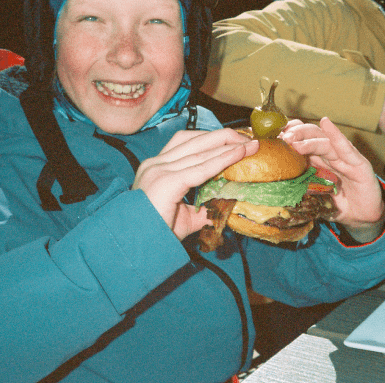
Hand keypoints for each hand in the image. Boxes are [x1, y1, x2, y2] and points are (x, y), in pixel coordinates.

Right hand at [132, 129, 258, 240]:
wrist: (134, 248)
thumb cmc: (155, 235)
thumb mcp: (183, 217)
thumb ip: (201, 208)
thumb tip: (222, 206)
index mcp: (156, 168)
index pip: (187, 143)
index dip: (212, 139)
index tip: (235, 139)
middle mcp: (156, 164)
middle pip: (194, 140)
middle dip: (223, 137)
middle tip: (248, 138)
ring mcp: (159, 170)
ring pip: (200, 151)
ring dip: (228, 145)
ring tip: (249, 144)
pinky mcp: (166, 181)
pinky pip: (201, 167)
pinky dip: (222, 159)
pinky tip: (238, 155)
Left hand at [280, 118, 384, 230]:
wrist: (364, 218)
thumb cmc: (339, 206)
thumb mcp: (314, 199)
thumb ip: (301, 193)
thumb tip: (276, 196)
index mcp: (319, 161)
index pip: (302, 140)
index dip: (289, 135)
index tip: (274, 137)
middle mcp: (331, 155)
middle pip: (311, 136)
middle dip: (295, 134)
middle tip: (282, 138)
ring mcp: (345, 158)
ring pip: (324, 141)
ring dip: (307, 139)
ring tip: (293, 139)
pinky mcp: (359, 165)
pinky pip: (346, 149)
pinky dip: (336, 136)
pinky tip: (326, 124)